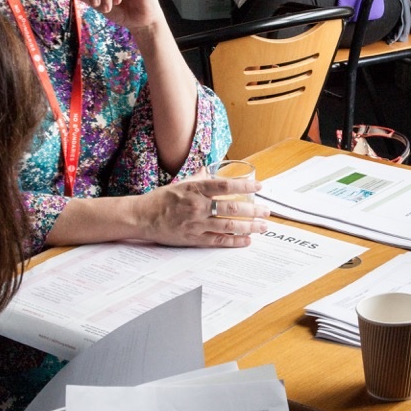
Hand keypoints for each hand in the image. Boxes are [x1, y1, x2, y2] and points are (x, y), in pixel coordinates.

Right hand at [130, 177, 270, 247]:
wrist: (142, 217)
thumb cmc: (162, 199)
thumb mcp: (181, 183)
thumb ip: (198, 178)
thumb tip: (209, 169)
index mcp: (196, 189)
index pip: (225, 186)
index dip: (244, 187)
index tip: (260, 187)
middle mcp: (198, 206)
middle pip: (232, 209)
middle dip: (253, 211)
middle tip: (267, 211)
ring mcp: (196, 224)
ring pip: (228, 226)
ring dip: (249, 227)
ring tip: (263, 227)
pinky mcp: (193, 238)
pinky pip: (218, 241)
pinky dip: (234, 241)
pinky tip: (247, 240)